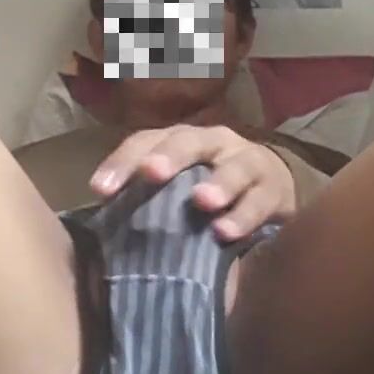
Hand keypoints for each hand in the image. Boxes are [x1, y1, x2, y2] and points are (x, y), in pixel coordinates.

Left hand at [90, 125, 295, 240]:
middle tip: (152, 173)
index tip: (100, 190)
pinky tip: (226, 232)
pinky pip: (259, 201)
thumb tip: (100, 232)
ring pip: (234, 168)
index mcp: (180, 140)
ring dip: (218, 184)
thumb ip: (147, 199)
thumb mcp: (178, 187)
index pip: (146, 142)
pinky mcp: (274, 190)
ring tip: (202, 202)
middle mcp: (213, 143)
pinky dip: (244, 216)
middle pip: (189, 142)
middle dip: (170, 157)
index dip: (122, 163)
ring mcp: (247, 162)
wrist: (271, 185)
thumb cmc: (209, 187)